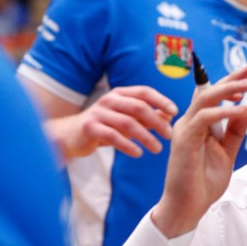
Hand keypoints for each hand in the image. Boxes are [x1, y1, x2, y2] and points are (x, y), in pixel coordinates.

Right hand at [49, 86, 177, 159]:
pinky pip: (113, 136)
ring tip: (157, 149)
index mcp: (120, 94)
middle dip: (156, 122)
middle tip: (168, 136)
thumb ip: (146, 116)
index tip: (175, 112)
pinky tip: (138, 153)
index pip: (144, 92)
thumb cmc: (104, 126)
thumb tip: (169, 115)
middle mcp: (109, 100)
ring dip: (146, 137)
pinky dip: (128, 145)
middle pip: (138, 107)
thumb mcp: (126, 118)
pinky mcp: (90, 128)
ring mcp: (98, 113)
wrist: (72, 135)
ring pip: (127, 123)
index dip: (161, 100)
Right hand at [151, 64, 246, 237]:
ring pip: (204, 100)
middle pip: (208, 92)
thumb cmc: (203, 182)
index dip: (230, 82)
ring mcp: (184, 130)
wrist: (188, 207)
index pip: (213, 97)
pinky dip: (223, 112)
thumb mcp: (226, 152)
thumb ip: (234, 131)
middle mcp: (189, 123)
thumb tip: (246, 108)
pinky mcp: (183, 140)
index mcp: (198, 125)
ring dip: (227, 90)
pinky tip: (240, 110)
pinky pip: (204, 118)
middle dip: (230, 78)